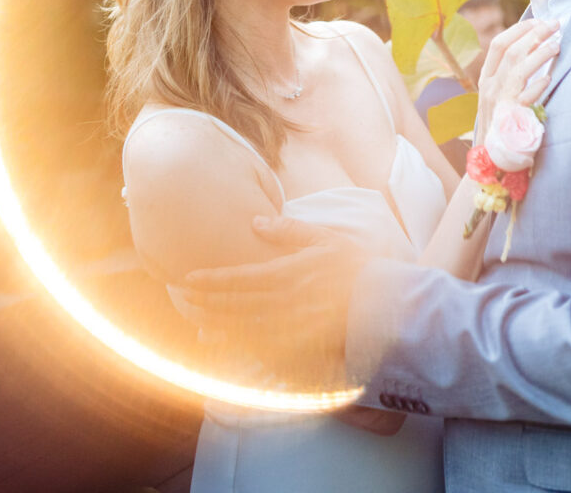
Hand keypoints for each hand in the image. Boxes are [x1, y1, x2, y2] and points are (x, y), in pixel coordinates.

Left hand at [172, 216, 367, 388]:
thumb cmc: (359, 267)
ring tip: (198, 324)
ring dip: (218, 327)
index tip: (188, 279)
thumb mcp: (326, 238)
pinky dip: (243, 348)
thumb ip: (290, 230)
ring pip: (244, 329)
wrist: (388, 303)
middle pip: (235, 305)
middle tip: (183, 301)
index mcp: (288, 273)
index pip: (240, 278)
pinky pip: (265, 350)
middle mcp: (285, 302)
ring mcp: (292, 328)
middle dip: (206, 303)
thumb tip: (256, 220)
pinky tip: (231, 346)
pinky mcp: (302, 347)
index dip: (211, 280)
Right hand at [476, 18, 560, 125]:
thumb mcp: (498, 96)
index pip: (498, 45)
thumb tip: (533, 48)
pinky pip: (525, 97)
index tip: (538, 20)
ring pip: (518, 68)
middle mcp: (490, 87)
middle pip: (511, 51)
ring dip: (540, 53)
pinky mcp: (511, 117)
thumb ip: (510, 75)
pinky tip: (549, 78)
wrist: (492, 160)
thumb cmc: (502, 124)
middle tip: (555, 25)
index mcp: (486, 78)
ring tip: (557, 45)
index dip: (519, 30)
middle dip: (535, 34)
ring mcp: (500, 102)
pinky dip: (537, 85)